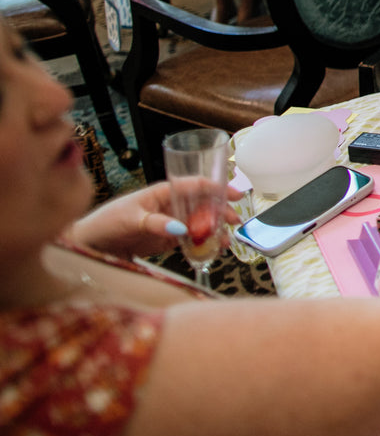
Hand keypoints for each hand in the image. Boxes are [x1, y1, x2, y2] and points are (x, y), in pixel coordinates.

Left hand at [68, 180, 243, 258]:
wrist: (90, 246)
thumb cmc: (105, 223)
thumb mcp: (131, 219)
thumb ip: (157, 223)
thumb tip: (181, 228)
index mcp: (162, 193)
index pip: (195, 185)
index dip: (216, 187)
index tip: (233, 194)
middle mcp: (169, 206)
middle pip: (202, 204)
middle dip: (220, 211)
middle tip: (233, 221)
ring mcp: (169, 223)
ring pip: (199, 223)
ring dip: (214, 230)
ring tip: (224, 240)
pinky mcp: (166, 240)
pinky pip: (190, 240)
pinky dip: (202, 244)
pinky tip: (211, 250)